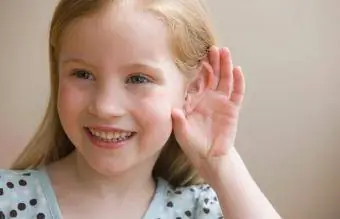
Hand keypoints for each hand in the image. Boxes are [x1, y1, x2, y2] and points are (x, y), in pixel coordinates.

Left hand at [171, 46, 244, 181]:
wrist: (209, 156)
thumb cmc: (193, 143)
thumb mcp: (182, 133)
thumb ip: (179, 121)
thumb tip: (174, 110)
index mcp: (194, 101)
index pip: (195, 81)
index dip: (196, 70)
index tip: (194, 57)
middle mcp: (208, 98)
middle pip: (211, 76)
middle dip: (211, 62)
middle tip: (211, 48)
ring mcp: (221, 102)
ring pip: (224, 80)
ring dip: (225, 66)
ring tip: (225, 52)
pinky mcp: (232, 109)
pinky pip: (237, 93)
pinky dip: (238, 82)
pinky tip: (237, 69)